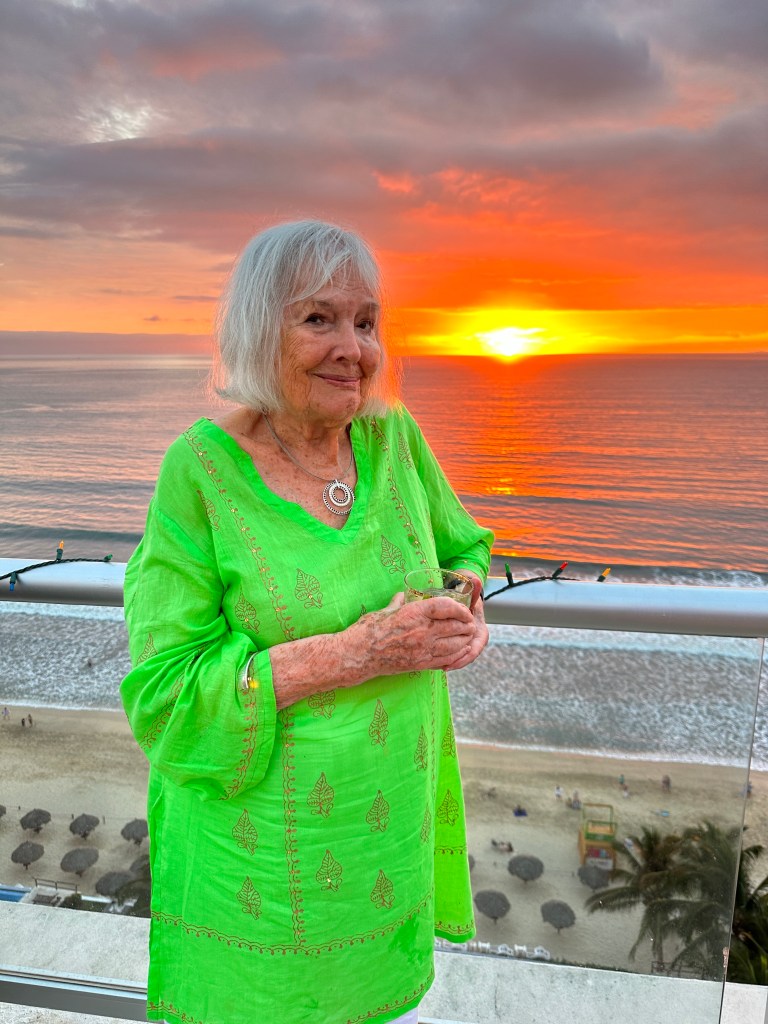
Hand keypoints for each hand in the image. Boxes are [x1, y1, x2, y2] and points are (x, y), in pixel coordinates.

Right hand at [352, 590, 475, 676]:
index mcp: (414, 613)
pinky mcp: (421, 664)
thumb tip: (402, 596)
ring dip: (465, 640)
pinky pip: (446, 659)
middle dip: (467, 624)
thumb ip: (398, 603)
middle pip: (455, 626)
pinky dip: (457, 655)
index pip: (446, 607)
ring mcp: (423, 649)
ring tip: (468, 636)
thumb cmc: (368, 630)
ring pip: (455, 645)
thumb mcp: (385, 611)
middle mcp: (422, 631)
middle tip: (470, 623)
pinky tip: (460, 651)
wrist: (359, 655)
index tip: (464, 609)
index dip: (460, 608)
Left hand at [442, 569, 488, 670]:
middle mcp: (474, 640)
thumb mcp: (469, 595)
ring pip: (459, 657)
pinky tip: (435, 664)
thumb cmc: (466, 600)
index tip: (457, 658)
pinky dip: (445, 660)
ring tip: (437, 666)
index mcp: (480, 631)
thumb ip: (473, 588)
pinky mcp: (457, 645)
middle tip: (443, 666)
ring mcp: (466, 644)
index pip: (476, 648)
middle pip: (466, 656)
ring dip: (449, 662)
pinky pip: (453, 656)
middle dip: (456, 662)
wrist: (465, 604)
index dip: (466, 655)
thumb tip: (475, 578)